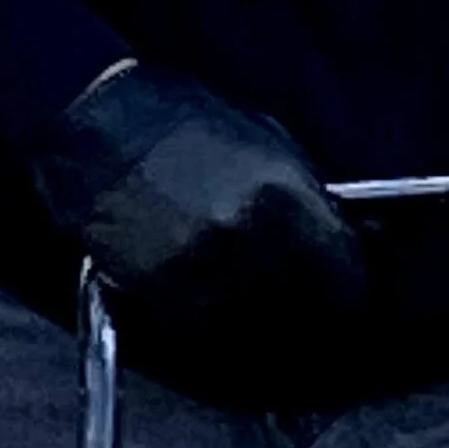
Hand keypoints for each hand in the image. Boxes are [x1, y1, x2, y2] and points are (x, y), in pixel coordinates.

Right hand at [31, 64, 370, 410]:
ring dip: (258, 318)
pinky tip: (208, 292)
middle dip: (309, 308)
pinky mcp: (157, 291)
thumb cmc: (184, 121)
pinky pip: (202, 326)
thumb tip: (348, 237)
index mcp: (285, 200)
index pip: (346, 277)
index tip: (347, 293)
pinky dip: (211, 319)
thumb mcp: (267, 142)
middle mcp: (247, 243)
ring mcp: (200, 272)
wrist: (97, 120)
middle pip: (303, 310)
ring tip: (250, 295)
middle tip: (305, 304)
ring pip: (253, 325)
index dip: (351, 289)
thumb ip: (309, 198)